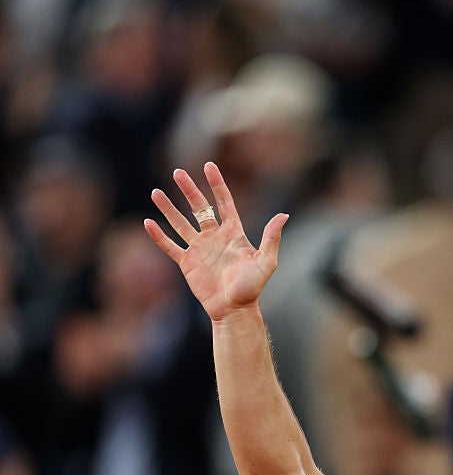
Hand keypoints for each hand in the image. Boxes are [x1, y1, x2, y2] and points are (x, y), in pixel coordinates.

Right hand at [144, 163, 287, 321]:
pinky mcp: (187, 263)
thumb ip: (272, 238)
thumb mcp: (267, 261)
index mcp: (234, 233)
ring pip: (181, 223)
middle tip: (178, 172)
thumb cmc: (253, 287)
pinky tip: (148, 222)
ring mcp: (199, 249)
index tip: (209, 166)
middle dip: (189, 190)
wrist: (234, 309)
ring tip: (156, 192)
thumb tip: (283, 215)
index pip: (224, 202)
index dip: (217, 184)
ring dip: (169, 208)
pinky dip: (159, 235)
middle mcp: (215, 237)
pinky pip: (170, 246)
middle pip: (200, 207)